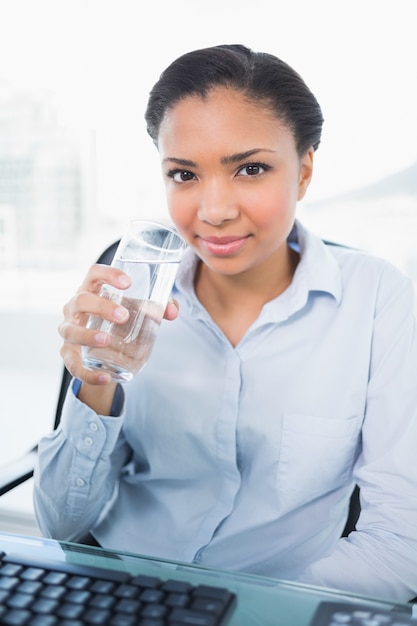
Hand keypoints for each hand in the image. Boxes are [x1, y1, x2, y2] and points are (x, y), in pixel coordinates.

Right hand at [58, 263, 178, 385]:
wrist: (103, 350)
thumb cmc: (119, 320)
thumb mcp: (136, 311)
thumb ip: (157, 308)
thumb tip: (172, 311)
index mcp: (92, 290)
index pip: (94, 274)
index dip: (108, 274)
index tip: (128, 282)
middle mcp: (75, 308)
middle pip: (81, 300)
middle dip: (101, 307)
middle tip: (124, 316)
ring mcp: (69, 331)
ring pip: (70, 331)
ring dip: (87, 335)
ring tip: (106, 340)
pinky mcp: (69, 355)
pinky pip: (74, 365)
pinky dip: (88, 373)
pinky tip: (105, 378)